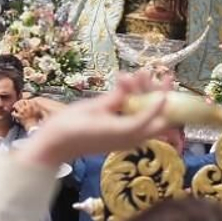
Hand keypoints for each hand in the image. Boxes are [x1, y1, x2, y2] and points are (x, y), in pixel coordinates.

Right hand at [22, 70, 169, 169]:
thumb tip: (130, 84)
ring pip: (148, 118)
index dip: (162, 98)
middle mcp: (131, 138)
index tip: (167, 81)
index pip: (153, 116)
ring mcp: (127, 139)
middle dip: (160, 96)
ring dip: (145, 97)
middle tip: (162, 77)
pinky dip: (135, 105)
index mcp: (126, 131)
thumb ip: (116, 97)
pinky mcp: (121, 137)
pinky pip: (136, 120)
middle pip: (158, 119)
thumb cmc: (70, 126)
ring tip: (138, 74)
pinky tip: (126, 85)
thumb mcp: (94, 107)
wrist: (54, 146)